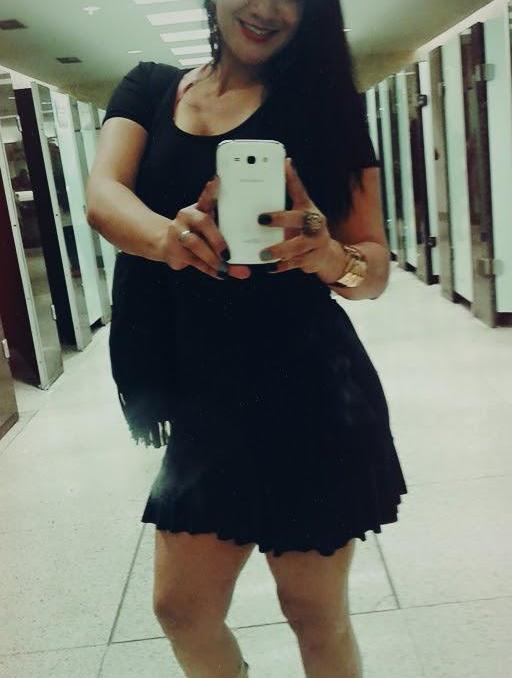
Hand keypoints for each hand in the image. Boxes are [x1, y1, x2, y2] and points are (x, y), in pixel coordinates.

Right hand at [159, 176, 250, 279]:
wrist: (167, 243)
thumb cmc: (197, 234)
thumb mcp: (209, 228)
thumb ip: (225, 232)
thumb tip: (250, 247)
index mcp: (199, 208)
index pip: (206, 197)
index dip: (211, 190)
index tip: (217, 180)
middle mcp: (188, 216)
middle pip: (203, 222)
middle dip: (217, 239)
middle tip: (228, 253)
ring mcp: (179, 232)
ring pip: (196, 244)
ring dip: (212, 258)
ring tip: (225, 269)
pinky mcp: (175, 250)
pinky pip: (195, 261)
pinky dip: (210, 269)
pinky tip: (221, 275)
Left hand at [258, 158, 347, 280]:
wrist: (328, 255)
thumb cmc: (307, 230)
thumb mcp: (300, 211)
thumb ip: (289, 194)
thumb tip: (284, 164)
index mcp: (308, 209)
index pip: (301, 190)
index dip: (292, 177)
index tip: (283, 164)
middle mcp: (316, 224)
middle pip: (300, 219)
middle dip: (281, 219)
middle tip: (261, 219)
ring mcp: (316, 243)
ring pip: (297, 246)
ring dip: (279, 250)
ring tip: (262, 254)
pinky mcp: (313, 260)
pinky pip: (295, 264)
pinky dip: (281, 266)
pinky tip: (269, 268)